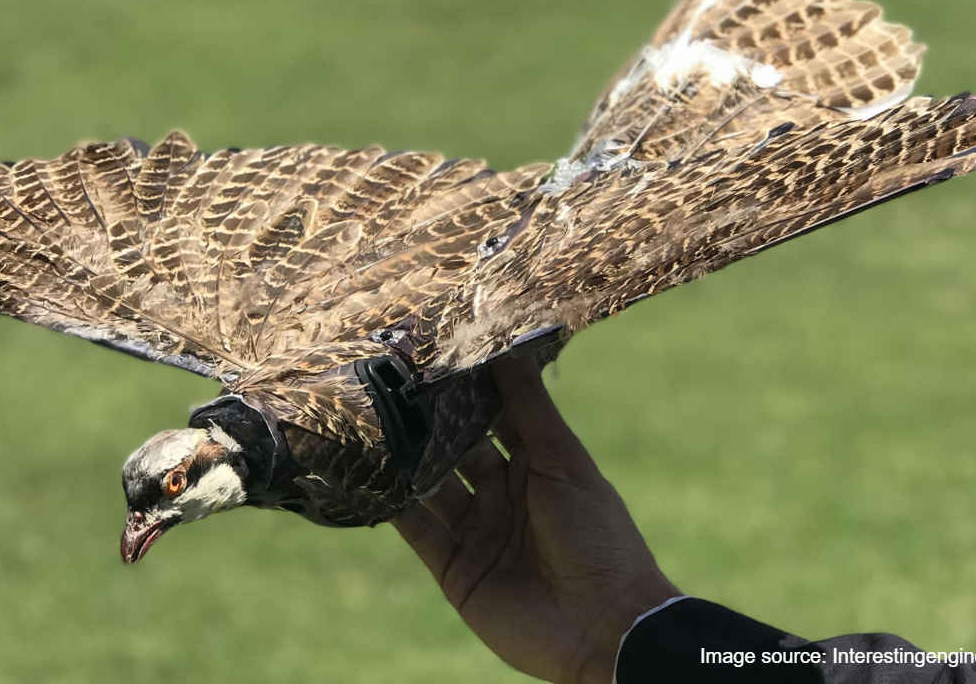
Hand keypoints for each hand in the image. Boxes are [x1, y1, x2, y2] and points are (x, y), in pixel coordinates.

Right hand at [394, 354, 678, 683]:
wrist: (604, 626)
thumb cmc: (597, 535)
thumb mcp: (564, 462)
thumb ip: (530, 409)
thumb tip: (508, 349)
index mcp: (536, 467)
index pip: (494, 419)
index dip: (468, 391)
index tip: (436, 355)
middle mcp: (503, 496)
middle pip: (457, 451)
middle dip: (428, 423)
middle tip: (390, 384)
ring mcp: (477, 532)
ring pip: (432, 487)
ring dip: (406, 460)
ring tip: (372, 422)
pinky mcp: (455, 569)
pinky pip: (418, 531)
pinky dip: (395, 506)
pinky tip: (371, 476)